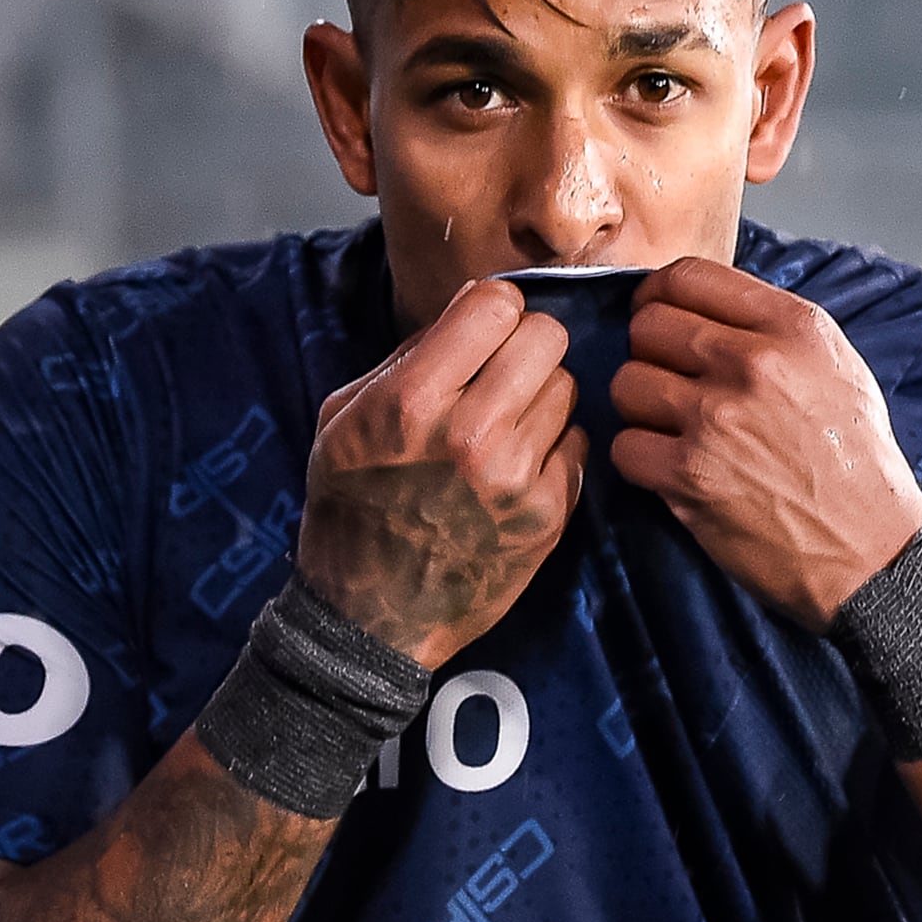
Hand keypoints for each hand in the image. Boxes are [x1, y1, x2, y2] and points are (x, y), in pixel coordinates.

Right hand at [297, 277, 584, 668]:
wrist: (371, 617)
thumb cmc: (350, 509)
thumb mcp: (343, 419)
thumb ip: (405, 359)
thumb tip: (467, 313)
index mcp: (412, 400)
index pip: (496, 303)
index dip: (492, 310)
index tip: (481, 332)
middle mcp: (470, 432)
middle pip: (547, 336)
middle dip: (526, 346)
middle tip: (504, 373)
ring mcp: (516, 476)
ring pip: (568, 386)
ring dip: (541, 397)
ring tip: (508, 426)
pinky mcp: (547, 515)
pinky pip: (578, 443)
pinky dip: (554, 447)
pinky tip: (520, 467)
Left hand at [607, 257, 921, 631]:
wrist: (870, 550)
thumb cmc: (857, 462)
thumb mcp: (838, 367)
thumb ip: (774, 329)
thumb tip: (705, 311)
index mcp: (793, 327)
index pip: (689, 276)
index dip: (658, 296)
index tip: (657, 318)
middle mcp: (753, 363)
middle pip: (648, 326)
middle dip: (649, 355)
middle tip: (668, 385)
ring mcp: (716, 418)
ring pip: (626, 383)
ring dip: (639, 410)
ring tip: (671, 431)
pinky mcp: (690, 474)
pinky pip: (624, 445)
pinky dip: (639, 460)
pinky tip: (669, 469)